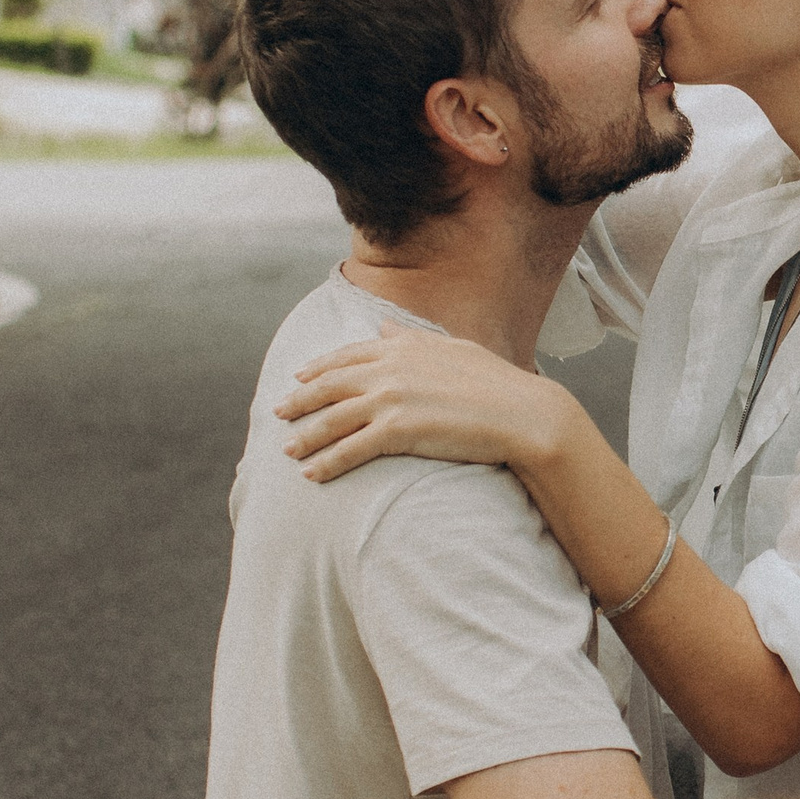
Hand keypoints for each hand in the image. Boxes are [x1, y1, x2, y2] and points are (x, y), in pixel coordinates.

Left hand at [277, 325, 567, 482]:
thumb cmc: (495, 383)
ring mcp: (391, 399)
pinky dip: (326, 463)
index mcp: (401, 346)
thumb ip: (410, 337)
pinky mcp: (397, 431)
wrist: (521, 413)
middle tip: (278, 413)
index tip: (298, 378)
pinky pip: (350, 450)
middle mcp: (389, 369)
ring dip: (306, 437)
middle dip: (299, 401)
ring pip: (332, 419)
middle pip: (329, 386)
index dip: (318, 368)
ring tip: (288, 451)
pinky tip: (311, 475)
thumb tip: (384, 323)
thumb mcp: (451, 347)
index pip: (347, 355)